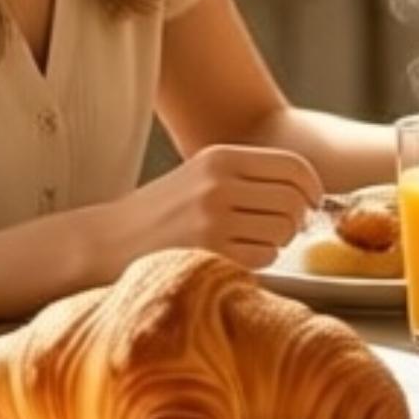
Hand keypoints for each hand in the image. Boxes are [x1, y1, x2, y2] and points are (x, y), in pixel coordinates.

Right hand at [87, 145, 320, 275]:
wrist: (104, 242)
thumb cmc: (161, 212)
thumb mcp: (201, 175)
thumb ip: (248, 176)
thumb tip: (308, 190)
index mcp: (220, 157)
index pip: (292, 165)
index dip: (313, 187)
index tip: (313, 202)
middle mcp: (218, 184)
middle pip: (293, 201)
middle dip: (298, 219)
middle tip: (286, 229)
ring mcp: (212, 220)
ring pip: (282, 231)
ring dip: (279, 242)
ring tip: (254, 242)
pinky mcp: (208, 254)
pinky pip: (264, 258)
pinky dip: (261, 260)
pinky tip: (239, 257)